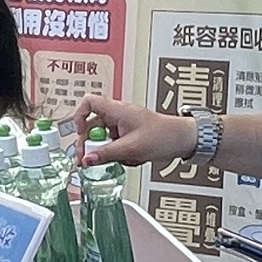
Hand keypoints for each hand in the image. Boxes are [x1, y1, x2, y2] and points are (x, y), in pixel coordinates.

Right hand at [70, 94, 195, 170]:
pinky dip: (118, 154)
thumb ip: (107, 154)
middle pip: (91, 125)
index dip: (79, 116)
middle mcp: (117, 115)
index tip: (80, 134)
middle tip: (89, 159)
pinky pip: (113, 145)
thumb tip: (87, 159)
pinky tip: (130, 158)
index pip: (89, 103)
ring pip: (102, 138)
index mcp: (117, 110)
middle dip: (90, 144)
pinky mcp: (127, 136)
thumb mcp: (131, 148)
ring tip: (120, 158)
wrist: (182, 140)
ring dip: (106, 151)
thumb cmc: (164, 135)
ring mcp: (122, 126)